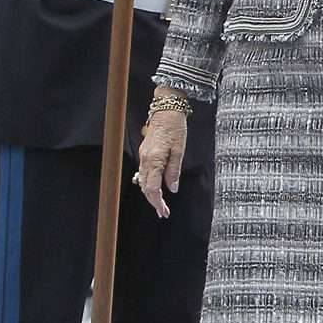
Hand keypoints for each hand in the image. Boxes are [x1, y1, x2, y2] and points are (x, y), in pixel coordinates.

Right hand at [135, 103, 187, 218]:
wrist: (166, 110)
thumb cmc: (175, 128)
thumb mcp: (179, 151)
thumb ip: (174, 171)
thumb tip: (173, 189)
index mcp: (154, 160)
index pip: (152, 188)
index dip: (158, 203)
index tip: (164, 212)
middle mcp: (145, 160)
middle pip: (145, 188)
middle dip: (154, 202)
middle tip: (163, 212)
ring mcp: (143, 156)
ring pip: (143, 181)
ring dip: (151, 194)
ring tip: (161, 204)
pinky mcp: (144, 152)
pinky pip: (144, 173)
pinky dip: (149, 183)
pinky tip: (156, 188)